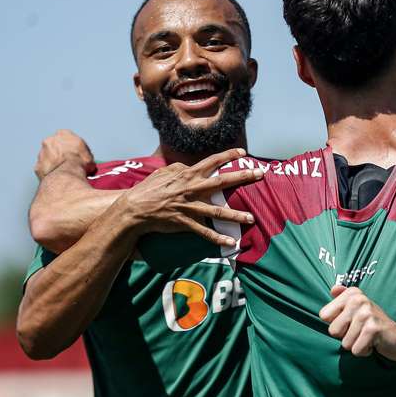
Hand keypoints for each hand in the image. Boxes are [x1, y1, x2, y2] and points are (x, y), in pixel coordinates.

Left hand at [35, 130, 96, 179]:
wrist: (66, 174)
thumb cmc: (79, 163)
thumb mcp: (89, 157)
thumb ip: (83, 155)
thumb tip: (85, 163)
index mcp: (63, 134)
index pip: (67, 138)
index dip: (72, 147)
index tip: (76, 155)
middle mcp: (50, 141)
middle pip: (55, 147)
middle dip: (60, 154)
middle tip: (68, 164)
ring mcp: (42, 153)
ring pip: (47, 158)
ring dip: (53, 164)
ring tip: (63, 173)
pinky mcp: (38, 166)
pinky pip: (44, 170)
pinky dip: (49, 173)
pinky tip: (57, 178)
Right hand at [116, 148, 261, 246]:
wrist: (134, 209)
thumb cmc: (149, 189)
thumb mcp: (164, 173)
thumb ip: (180, 169)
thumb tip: (189, 167)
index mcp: (187, 175)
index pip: (212, 161)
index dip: (228, 156)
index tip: (243, 153)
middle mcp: (191, 189)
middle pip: (222, 181)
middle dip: (243, 177)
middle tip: (260, 174)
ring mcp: (189, 206)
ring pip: (218, 211)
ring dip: (236, 215)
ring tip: (252, 218)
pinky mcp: (185, 222)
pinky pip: (205, 232)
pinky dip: (218, 238)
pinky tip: (232, 243)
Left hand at [319, 285, 395, 360]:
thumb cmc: (373, 324)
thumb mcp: (358, 309)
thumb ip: (343, 298)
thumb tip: (333, 289)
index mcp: (352, 294)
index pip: (324, 315)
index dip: (336, 324)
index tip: (351, 323)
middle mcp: (358, 300)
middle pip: (333, 330)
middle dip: (345, 337)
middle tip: (360, 332)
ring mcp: (366, 313)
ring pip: (345, 343)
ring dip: (356, 345)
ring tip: (367, 338)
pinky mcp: (373, 329)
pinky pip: (356, 350)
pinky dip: (364, 351)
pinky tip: (373, 343)